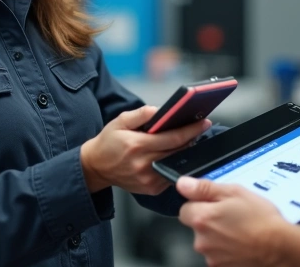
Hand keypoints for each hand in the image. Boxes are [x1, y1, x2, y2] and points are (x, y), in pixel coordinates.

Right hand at [81, 106, 211, 195]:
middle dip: (191, 139)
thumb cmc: (108, 142)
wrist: (95, 168)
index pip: (173, 138)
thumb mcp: (121, 121)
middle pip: (178, 151)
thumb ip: (142, 113)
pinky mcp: (151, 189)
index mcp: (137, 146)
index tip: (203, 122)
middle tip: (199, 128)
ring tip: (187, 139)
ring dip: (184, 151)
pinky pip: (170, 174)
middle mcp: (144, 165)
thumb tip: (161, 111)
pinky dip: (175, 163)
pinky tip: (174, 154)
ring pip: (176, 163)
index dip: (191, 130)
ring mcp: (148, 180)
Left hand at [177, 177, 288, 266]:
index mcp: (203, 218)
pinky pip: (217, 254)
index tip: (215, 204)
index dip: (199, 204)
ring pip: (207, 241)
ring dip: (218, 236)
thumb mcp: (235, 193)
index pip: (184, 209)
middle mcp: (202, 240)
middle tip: (232, 215)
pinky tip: (242, 243)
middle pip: (196, 227)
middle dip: (209, 221)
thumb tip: (183, 184)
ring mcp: (211, 257)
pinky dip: (226, 249)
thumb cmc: (261, 219)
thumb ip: (204, 188)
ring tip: (240, 230)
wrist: (279, 247)